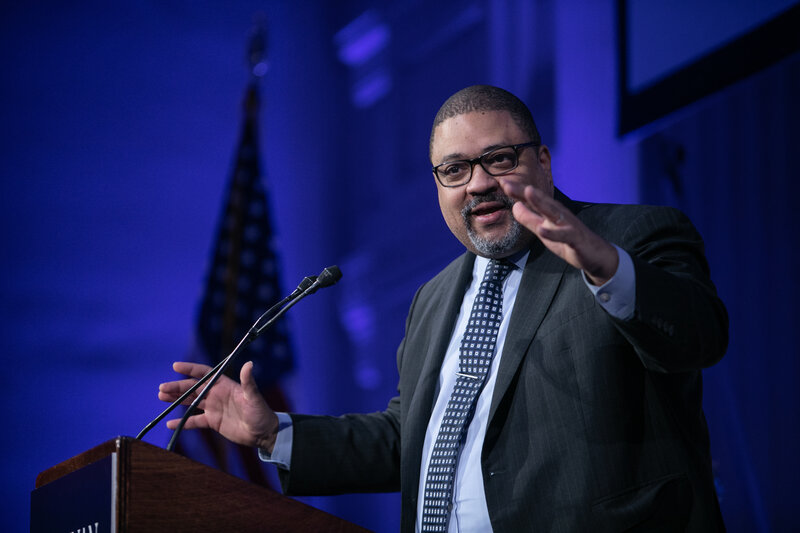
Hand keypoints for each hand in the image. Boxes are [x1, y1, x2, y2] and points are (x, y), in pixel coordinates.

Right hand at [158, 361, 279, 451]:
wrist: (264, 433)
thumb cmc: (261, 412)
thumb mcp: (254, 397)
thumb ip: (248, 381)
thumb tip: (249, 363)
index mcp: (225, 385)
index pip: (204, 373)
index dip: (190, 369)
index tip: (175, 366)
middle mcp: (217, 394)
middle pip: (193, 388)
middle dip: (177, 387)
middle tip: (161, 389)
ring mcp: (214, 408)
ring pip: (191, 402)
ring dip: (176, 400)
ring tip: (161, 398)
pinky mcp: (213, 422)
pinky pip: (194, 421)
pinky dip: (182, 422)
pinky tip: (170, 424)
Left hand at [498, 179, 618, 284]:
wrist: (594, 255)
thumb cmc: (568, 240)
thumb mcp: (543, 231)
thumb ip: (530, 219)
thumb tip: (514, 206)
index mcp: (550, 212)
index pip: (531, 200)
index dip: (516, 192)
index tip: (502, 182)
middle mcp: (558, 215)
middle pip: (540, 200)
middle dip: (523, 191)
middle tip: (507, 183)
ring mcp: (567, 225)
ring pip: (553, 212)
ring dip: (541, 202)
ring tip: (528, 192)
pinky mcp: (575, 238)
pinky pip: (563, 235)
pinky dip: (553, 233)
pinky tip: (543, 230)